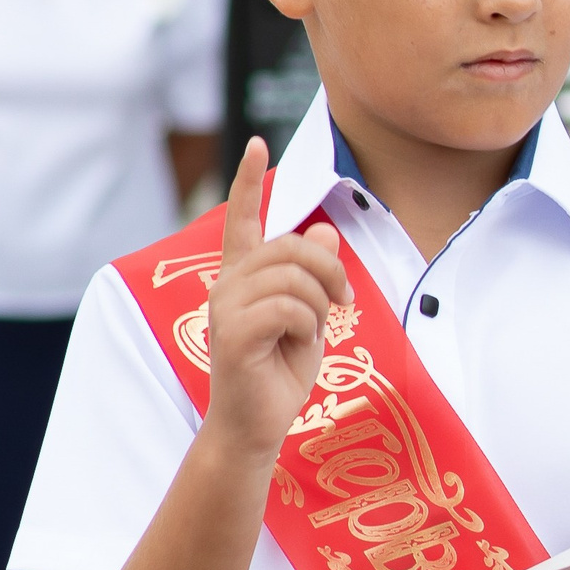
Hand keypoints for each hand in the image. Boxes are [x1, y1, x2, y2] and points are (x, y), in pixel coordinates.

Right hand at [203, 137, 349, 460]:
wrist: (256, 426)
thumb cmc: (278, 374)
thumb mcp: (309, 319)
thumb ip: (314, 278)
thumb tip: (324, 231)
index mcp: (243, 277)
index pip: (243, 220)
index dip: (249, 182)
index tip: (256, 144)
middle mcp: (228, 284)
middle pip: (291, 247)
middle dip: (330, 272)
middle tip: (343, 303)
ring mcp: (226, 306)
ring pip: (294, 278)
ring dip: (320, 305)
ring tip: (314, 331)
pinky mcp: (233, 333)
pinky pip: (288, 308)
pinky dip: (307, 326)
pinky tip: (298, 344)